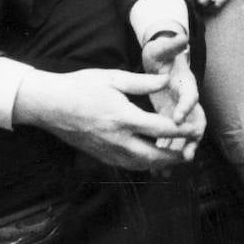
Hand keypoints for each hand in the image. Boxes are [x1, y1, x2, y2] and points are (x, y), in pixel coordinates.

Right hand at [12, 67, 204, 170]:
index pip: (160, 129)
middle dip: (174, 156)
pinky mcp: (99, 155)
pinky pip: (126, 165)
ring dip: (160, 164)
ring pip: (140, 165)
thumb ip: (143, 82)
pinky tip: (150, 160)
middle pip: (153, 156)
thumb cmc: (81, 87)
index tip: (194, 128)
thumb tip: (167, 81)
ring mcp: (107, 150)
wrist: (49, 104)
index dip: (181, 131)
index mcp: (123, 117)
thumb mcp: (113, 78)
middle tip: (190, 152)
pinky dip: (142, 165)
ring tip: (175, 159)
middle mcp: (117, 139)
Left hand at [146, 49, 204, 164]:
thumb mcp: (163, 49)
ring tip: (168, 167)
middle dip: (191, 140)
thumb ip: (171, 46)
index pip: (191, 96)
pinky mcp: (171, 119)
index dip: (186, 107)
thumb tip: (180, 37)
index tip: (178, 118)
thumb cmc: (162, 54)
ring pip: (184, 136)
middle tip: (186, 154)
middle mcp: (187, 101)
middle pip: (196, 123)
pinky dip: (166, 151)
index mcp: (187, 84)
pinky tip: (157, 165)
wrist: (161, 60)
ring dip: (177, 151)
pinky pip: (172, 139)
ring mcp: (181, 112)